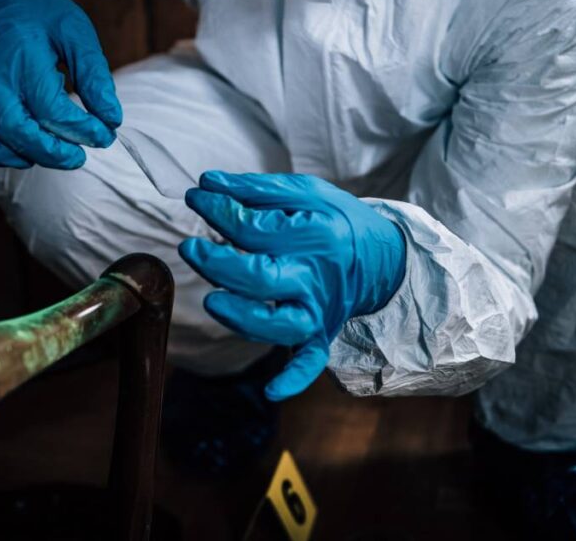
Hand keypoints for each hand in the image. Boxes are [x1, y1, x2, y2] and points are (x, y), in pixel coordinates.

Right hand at [0, 0, 121, 170]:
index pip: (52, 109)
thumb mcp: (75, 32)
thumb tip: (110, 118)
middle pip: (12, 129)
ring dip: (6, 156)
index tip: (103, 134)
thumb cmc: (37, 12)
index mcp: (24, 57)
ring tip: (35, 155)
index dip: (82, 130)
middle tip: (76, 157)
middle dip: (49, 152)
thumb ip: (95, 76)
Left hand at [179, 171, 405, 400]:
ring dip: (243, 318)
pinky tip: (272, 391)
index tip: (196, 197)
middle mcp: (315, 277)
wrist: (384, 258)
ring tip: (212, 300)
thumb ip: (256, 189)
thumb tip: (208, 183)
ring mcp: (318, 310)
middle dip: (219, 264)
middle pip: (261, 278)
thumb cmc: (337, 221)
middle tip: (190, 247)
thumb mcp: (306, 192)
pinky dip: (294, 379)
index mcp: (314, 235)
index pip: (255, 228)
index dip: (219, 211)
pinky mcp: (319, 334)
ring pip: (280, 325)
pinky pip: (310, 363)